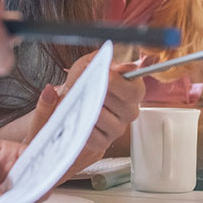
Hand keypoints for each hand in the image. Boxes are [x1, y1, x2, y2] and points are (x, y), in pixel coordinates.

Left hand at [25, 50, 145, 175]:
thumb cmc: (80, 85)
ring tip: (76, 101)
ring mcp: (117, 128)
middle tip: (85, 87)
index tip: (104, 75)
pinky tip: (76, 117)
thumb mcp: (86, 65)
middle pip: (123, 106)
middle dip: (101, 95)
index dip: (120, 83)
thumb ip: (99, 60)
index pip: (135, 90)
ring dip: (89, 109)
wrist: (67, 106)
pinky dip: (82, 126)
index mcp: (131, 90)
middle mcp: (128, 111)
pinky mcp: (103, 142)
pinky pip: (94, 137)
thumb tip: (115, 65)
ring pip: (106, 120)